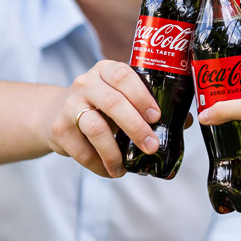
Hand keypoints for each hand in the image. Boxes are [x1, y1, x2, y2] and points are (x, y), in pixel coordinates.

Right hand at [43, 60, 160, 176]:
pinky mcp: (59, 129)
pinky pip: (82, 151)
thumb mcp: (121, 97)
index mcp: (105, 70)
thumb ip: (148, 106)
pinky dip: (99, 165)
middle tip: (151, 146)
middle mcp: (86, 84)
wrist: (54, 113)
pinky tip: (111, 170)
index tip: (156, 117)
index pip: (123, 76)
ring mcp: (70, 105)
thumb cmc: (99, 105)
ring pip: (96, 129)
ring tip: (125, 168)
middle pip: (113, 103)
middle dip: (135, 127)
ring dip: (114, 153)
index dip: (141, 96)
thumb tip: (185, 120)